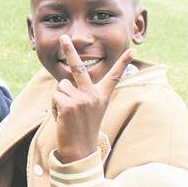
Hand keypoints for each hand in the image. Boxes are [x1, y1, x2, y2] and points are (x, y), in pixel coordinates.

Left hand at [52, 35, 134, 162]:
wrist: (79, 149)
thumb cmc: (81, 128)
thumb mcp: (87, 109)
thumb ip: (80, 94)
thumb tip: (64, 82)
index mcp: (101, 96)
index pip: (114, 77)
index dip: (123, 63)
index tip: (132, 50)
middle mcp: (93, 95)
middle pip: (79, 68)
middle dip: (70, 50)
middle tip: (64, 37)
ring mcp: (82, 100)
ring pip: (61, 86)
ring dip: (60, 99)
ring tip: (67, 114)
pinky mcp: (69, 105)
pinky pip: (55, 97)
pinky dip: (55, 107)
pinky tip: (62, 118)